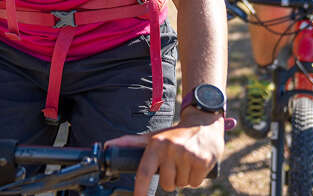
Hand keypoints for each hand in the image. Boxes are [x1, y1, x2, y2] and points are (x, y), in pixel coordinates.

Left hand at [105, 109, 224, 195]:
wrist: (203, 123)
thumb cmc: (175, 134)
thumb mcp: (154, 136)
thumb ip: (131, 143)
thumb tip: (108, 145)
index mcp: (156, 143)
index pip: (144, 172)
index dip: (140, 190)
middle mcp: (170, 148)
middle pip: (165, 184)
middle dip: (170, 179)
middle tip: (175, 164)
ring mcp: (187, 154)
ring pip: (181, 184)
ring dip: (183, 177)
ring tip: (185, 161)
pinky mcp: (202, 160)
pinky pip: (194, 183)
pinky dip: (195, 178)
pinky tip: (195, 163)